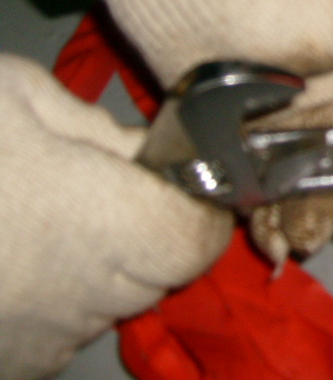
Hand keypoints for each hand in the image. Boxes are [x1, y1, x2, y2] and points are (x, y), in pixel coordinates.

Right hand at [0, 54, 232, 379]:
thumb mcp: (15, 96)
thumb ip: (100, 130)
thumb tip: (152, 150)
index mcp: (95, 224)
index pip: (197, 237)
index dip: (194, 203)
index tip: (167, 174)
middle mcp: (77, 298)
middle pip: (160, 270)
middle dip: (147, 224)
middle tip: (92, 183)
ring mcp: (37, 342)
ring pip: (109, 301)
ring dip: (96, 262)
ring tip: (32, 215)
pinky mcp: (8, 363)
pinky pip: (58, 330)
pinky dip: (49, 296)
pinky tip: (7, 253)